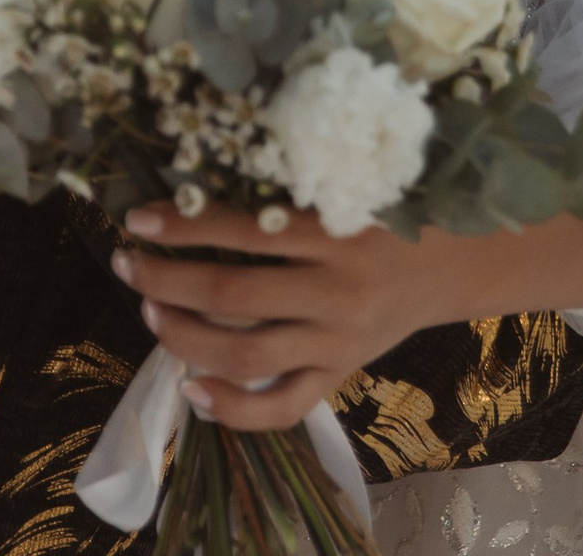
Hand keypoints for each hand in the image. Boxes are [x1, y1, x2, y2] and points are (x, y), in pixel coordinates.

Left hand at [111, 204, 453, 432]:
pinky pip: (282, 405)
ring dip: (184, 337)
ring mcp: (337, 343)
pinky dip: (232, 408)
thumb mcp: (352, 183)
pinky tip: (190, 390)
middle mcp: (336, 293)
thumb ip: (293, 183)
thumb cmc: (393, 206)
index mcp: (338, 232)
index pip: (246, 230)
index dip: (185, 225)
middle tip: (126, 262)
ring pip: (246, 355)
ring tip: (148, 310)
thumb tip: (205, 173)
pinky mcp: (340, 375)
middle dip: (167, 279)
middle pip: (231, 295)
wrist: (456, 262)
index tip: (139, 216)